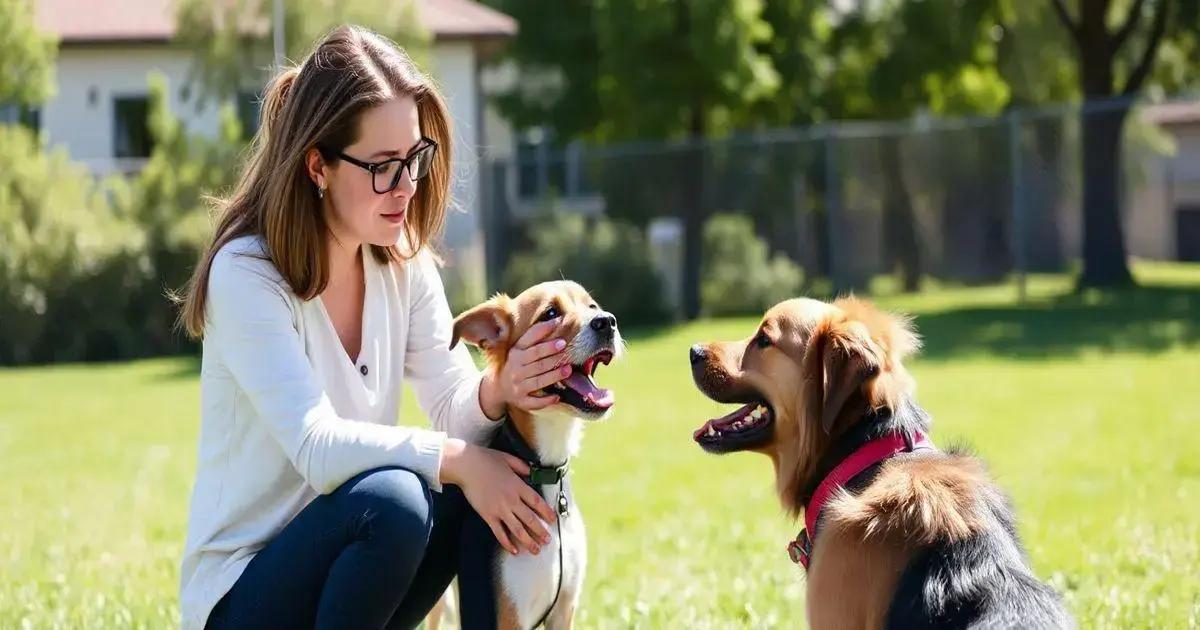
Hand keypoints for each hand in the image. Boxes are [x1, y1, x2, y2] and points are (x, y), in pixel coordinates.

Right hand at [440, 438, 556, 554]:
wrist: (466, 466)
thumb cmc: (486, 459)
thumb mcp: (508, 459)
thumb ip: (522, 467)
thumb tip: (532, 472)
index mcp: (518, 486)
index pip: (537, 502)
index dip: (547, 512)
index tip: (554, 520)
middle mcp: (511, 500)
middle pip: (530, 519)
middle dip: (541, 531)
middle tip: (548, 540)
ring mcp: (499, 509)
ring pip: (517, 529)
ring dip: (528, 541)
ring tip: (536, 550)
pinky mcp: (488, 516)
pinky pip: (499, 532)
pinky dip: (507, 542)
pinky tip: (513, 551)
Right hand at [479, 318, 570, 418]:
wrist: (498, 387)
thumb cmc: (516, 363)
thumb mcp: (519, 349)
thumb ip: (534, 337)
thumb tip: (556, 320)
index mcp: (515, 353)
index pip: (530, 341)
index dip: (544, 332)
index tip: (558, 323)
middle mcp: (516, 369)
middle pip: (537, 361)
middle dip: (551, 353)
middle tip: (565, 347)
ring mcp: (518, 386)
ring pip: (538, 380)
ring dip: (554, 375)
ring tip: (568, 369)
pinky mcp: (521, 401)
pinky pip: (534, 402)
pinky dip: (545, 400)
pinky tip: (557, 396)